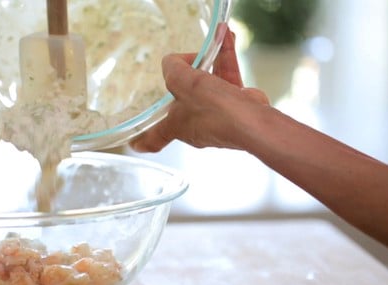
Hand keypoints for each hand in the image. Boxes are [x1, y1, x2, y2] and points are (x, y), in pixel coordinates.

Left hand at [130, 25, 268, 151]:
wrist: (253, 121)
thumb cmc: (216, 111)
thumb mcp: (183, 84)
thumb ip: (173, 70)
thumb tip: (171, 61)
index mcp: (177, 127)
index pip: (154, 138)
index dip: (142, 140)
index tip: (134, 143)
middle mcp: (196, 126)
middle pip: (185, 99)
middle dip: (187, 76)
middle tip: (189, 59)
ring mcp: (217, 117)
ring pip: (209, 85)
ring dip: (213, 60)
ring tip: (217, 37)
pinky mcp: (236, 107)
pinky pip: (227, 80)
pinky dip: (227, 61)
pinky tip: (227, 39)